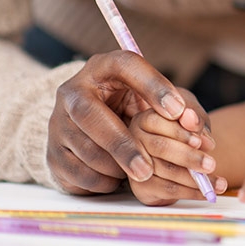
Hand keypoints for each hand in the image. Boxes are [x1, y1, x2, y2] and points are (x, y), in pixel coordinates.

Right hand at [47, 50, 189, 194]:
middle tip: (147, 169)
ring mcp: (58, 123)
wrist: (98, 131)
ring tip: (139, 170)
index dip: (152, 85)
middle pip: (90, 114)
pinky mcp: (52, 153)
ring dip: (114, 166)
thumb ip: (182, 107)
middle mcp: (74, 91)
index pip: (126, 65)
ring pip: (83, 148)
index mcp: (104, 68)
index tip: (177, 110)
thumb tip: (193, 122)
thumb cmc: (136, 110)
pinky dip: (101, 180)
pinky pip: (75, 173)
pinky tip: (117, 177)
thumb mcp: (157, 100)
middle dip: (121, 144)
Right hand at [126, 93, 227, 205]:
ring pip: (165, 170)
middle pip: (160, 147)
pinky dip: (190, 192)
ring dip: (194, 179)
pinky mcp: (140, 185)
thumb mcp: (194, 122)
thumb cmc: (189, 134)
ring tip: (217, 183)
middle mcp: (135, 139)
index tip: (199, 141)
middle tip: (211, 164)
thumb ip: (195, 118)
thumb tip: (193, 120)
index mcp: (146, 117)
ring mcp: (135, 164)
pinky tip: (206, 192)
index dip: (181, 133)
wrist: (184, 159)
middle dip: (189, 157)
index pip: (159, 122)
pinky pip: (167, 189)